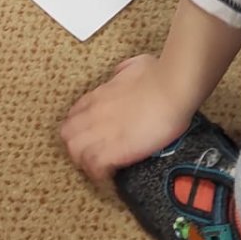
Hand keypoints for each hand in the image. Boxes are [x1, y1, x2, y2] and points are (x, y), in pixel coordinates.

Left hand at [61, 54, 198, 186]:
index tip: (91, 135)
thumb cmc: (159, 74)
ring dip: (86, 162)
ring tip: (102, 168)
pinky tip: (111, 174)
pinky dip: (100, 174)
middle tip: (92, 154)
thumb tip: (121, 75)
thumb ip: (122, 72)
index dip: (80, 128)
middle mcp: (94, 114)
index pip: (73, 116)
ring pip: (76, 153)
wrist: (172, 89)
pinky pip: (95, 168)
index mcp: (98, 95)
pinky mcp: (113, 151)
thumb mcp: (134, 65)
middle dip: (77, 146)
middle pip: (68, 136)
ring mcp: (101, 133)